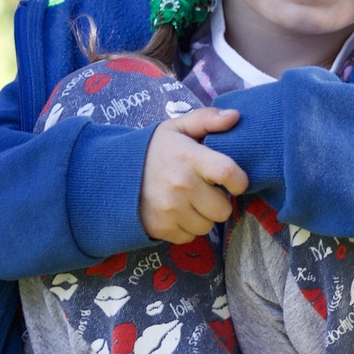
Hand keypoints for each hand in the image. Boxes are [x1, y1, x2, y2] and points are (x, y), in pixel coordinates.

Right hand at [139, 106, 245, 243]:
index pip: (228, 173)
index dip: (238, 180)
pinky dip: (186, 228)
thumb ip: (207, 119)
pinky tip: (175, 212)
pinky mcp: (161, 228)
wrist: (114, 173)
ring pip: (207, 226)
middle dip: (218, 201)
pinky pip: (189, 237)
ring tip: (188, 201)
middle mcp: (181, 186)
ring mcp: (170, 210)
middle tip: (204, 190)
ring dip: (202, 216)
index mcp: (189, 158)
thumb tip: (235, 116)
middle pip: (223, 209)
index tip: (233, 180)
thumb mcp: (177, 128)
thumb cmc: (154, 150)